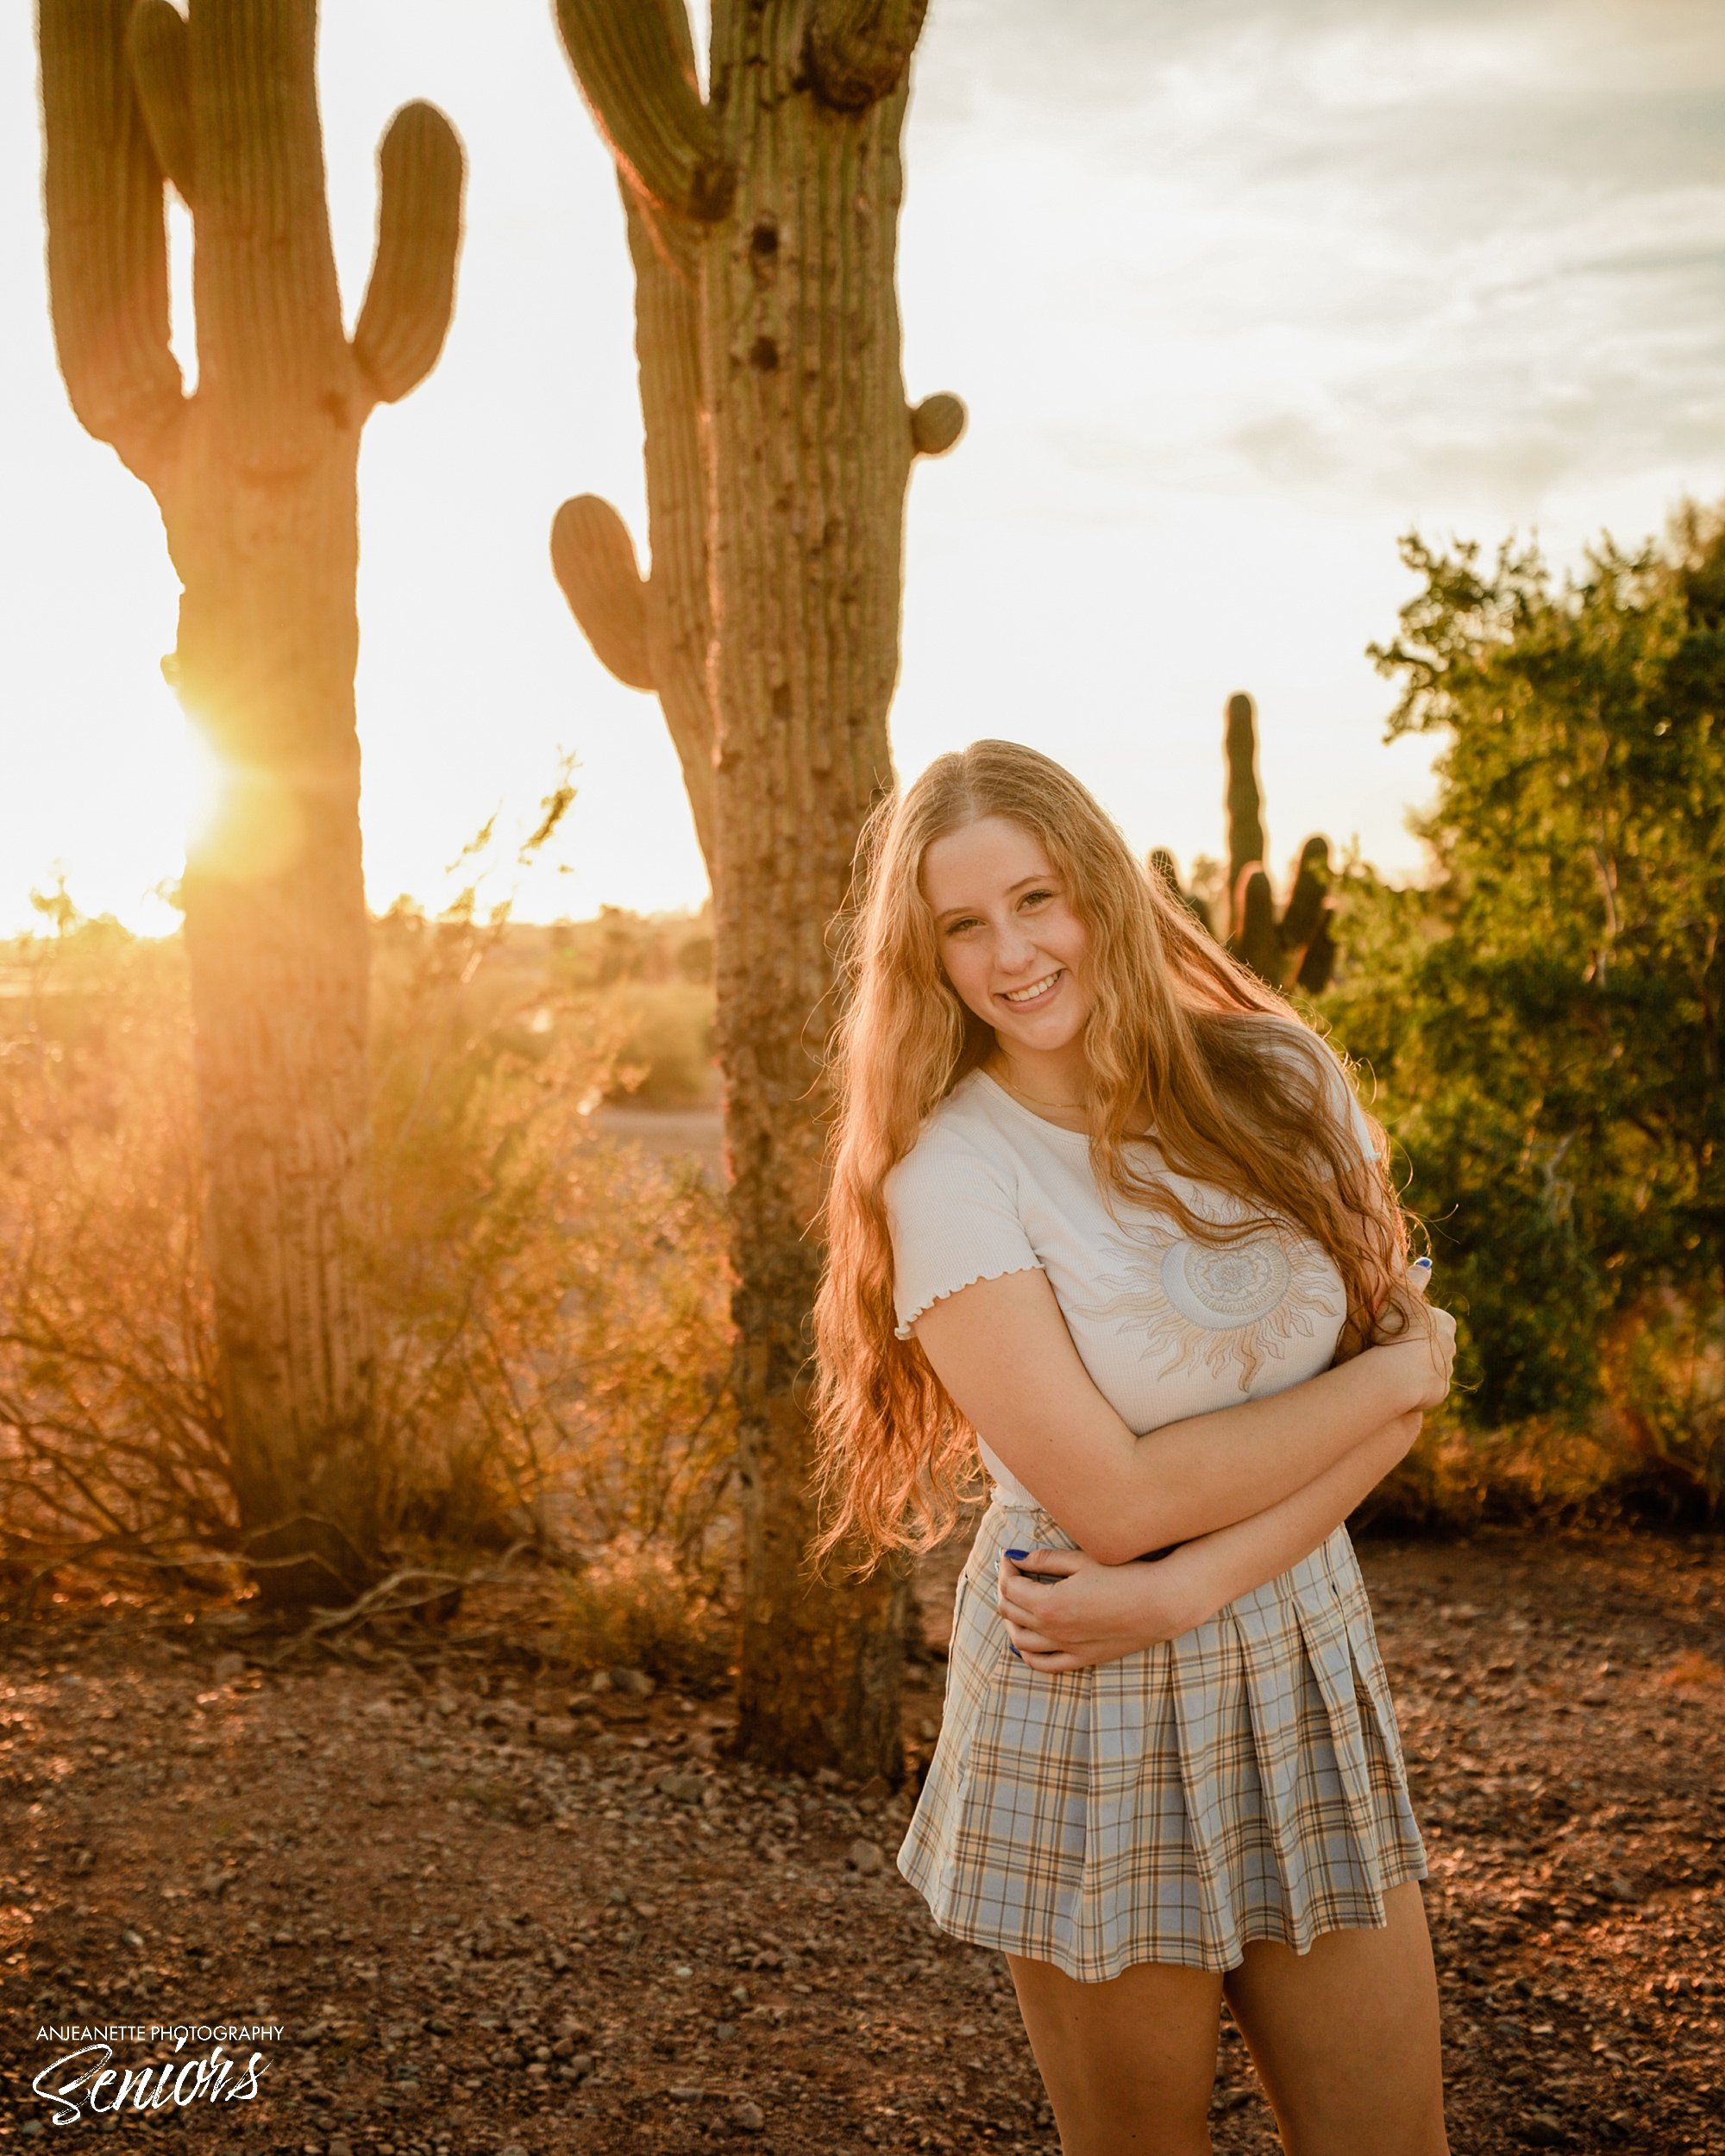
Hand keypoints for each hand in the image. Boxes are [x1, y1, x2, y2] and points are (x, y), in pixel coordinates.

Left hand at [995, 1544, 1191, 1671]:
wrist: (1160, 1603)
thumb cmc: (1124, 1575)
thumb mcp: (1082, 1561)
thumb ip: (1046, 1560)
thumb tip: (1018, 1558)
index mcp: (1049, 1604)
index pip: (1010, 1587)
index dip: (1005, 1569)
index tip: (1010, 1558)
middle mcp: (1053, 1630)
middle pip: (1010, 1612)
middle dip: (1005, 1589)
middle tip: (1012, 1573)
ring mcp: (1067, 1648)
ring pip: (1020, 1641)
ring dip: (1011, 1620)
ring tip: (1016, 1602)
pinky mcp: (1083, 1659)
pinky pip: (1044, 1664)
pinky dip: (1028, 1652)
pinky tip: (1026, 1639)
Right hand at [1369, 1274, 1455, 1413]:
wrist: (1399, 1373)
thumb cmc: (1398, 1329)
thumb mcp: (1402, 1293)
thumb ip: (1414, 1278)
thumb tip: (1426, 1264)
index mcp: (1446, 1321)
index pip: (1431, 1318)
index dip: (1412, 1321)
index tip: (1395, 1325)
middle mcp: (1452, 1345)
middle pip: (1434, 1342)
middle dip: (1417, 1344)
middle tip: (1392, 1345)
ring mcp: (1447, 1370)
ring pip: (1431, 1365)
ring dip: (1415, 1365)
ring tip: (1391, 1366)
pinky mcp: (1441, 1391)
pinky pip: (1426, 1386)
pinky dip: (1414, 1384)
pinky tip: (1397, 1382)